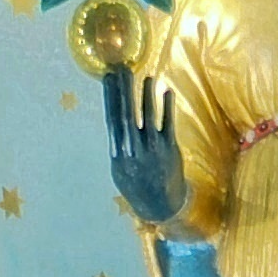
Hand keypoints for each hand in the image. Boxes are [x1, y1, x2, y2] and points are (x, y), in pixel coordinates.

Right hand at [104, 66, 187, 226]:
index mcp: (118, 153)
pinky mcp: (170, 150)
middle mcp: (133, 150)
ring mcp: (152, 149)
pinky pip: (167, 124)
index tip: (107, 78)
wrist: (160, 207)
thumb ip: (118, 146)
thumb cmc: (138, 185)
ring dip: (146, 95)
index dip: (110, 97)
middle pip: (127, 114)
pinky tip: (167, 92)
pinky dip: (166, 107)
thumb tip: (115, 121)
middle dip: (124, 90)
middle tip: (121, 69)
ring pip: (148, 117)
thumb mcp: (120, 169)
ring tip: (146, 77)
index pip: (112, 119)